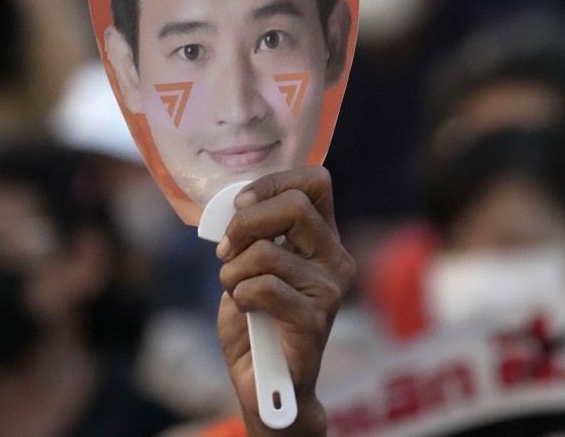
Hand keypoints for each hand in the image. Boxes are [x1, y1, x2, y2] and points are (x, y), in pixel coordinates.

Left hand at [215, 167, 355, 435]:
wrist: (264, 382)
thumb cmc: (256, 320)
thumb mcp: (251, 263)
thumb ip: (254, 231)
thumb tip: (235, 205)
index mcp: (324, 239)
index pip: (315, 182)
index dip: (272, 184)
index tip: (240, 206)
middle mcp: (336, 260)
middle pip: (295, 206)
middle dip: (244, 224)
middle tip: (228, 250)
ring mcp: (330, 291)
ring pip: (267, 252)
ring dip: (233, 271)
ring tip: (236, 291)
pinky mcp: (314, 321)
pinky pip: (263, 287)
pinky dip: (240, 295)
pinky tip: (247, 311)